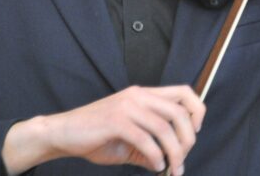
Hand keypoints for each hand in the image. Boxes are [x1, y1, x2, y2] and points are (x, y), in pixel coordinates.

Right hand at [2, 85, 204, 174]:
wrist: (62, 133)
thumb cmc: (95, 136)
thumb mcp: (128, 140)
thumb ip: (149, 148)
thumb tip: (168, 163)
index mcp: (144, 95)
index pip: (183, 92)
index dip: (197, 110)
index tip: (196, 132)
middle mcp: (138, 95)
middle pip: (179, 111)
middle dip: (188, 139)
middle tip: (183, 160)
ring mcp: (127, 106)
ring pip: (165, 127)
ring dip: (174, 152)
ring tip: (173, 168)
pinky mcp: (116, 121)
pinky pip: (146, 139)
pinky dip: (155, 155)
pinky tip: (155, 166)